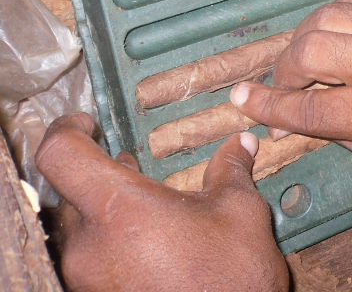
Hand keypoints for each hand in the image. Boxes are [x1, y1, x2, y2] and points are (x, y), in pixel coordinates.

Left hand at [35, 114, 287, 291]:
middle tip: (128, 167)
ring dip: (106, 214)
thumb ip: (230, 172)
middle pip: (69, 193)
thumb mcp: (239, 212)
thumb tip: (240, 146)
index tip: (88, 124)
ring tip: (145, 209)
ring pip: (80, 230)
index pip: (61, 154)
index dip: (67, 129)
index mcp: (118, 209)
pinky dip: (111, 244)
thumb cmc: (230, 279)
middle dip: (99, 177)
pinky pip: (90, 262)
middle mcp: (88, 246)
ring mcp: (86, 279)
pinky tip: (148, 245)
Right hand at [231, 0, 351, 169]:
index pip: (308, 108)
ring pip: (325, 16)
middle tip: (284, 88)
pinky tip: (332, 36)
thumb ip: (339, 133)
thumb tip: (292, 116)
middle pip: (308, 52)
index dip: (268, 107)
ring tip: (304, 61)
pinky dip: (332, 18)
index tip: (241, 101)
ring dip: (303, 39)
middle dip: (283, 72)